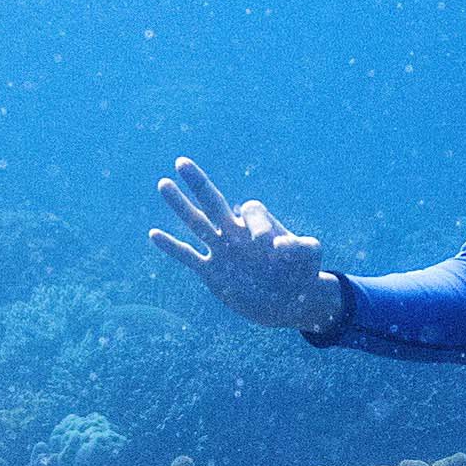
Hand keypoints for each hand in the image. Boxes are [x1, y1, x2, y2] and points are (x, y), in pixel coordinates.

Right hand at [150, 158, 338, 332]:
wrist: (287, 302)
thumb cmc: (302, 275)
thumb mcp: (311, 258)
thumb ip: (306, 247)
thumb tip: (284, 245)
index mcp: (259, 225)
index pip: (252, 211)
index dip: (260, 226)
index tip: (275, 249)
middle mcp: (236, 233)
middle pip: (214, 202)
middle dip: (198, 183)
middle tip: (182, 162)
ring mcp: (222, 251)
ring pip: (196, 223)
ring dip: (180, 205)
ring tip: (163, 183)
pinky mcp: (213, 273)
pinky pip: (189, 256)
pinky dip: (172, 247)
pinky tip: (154, 234)